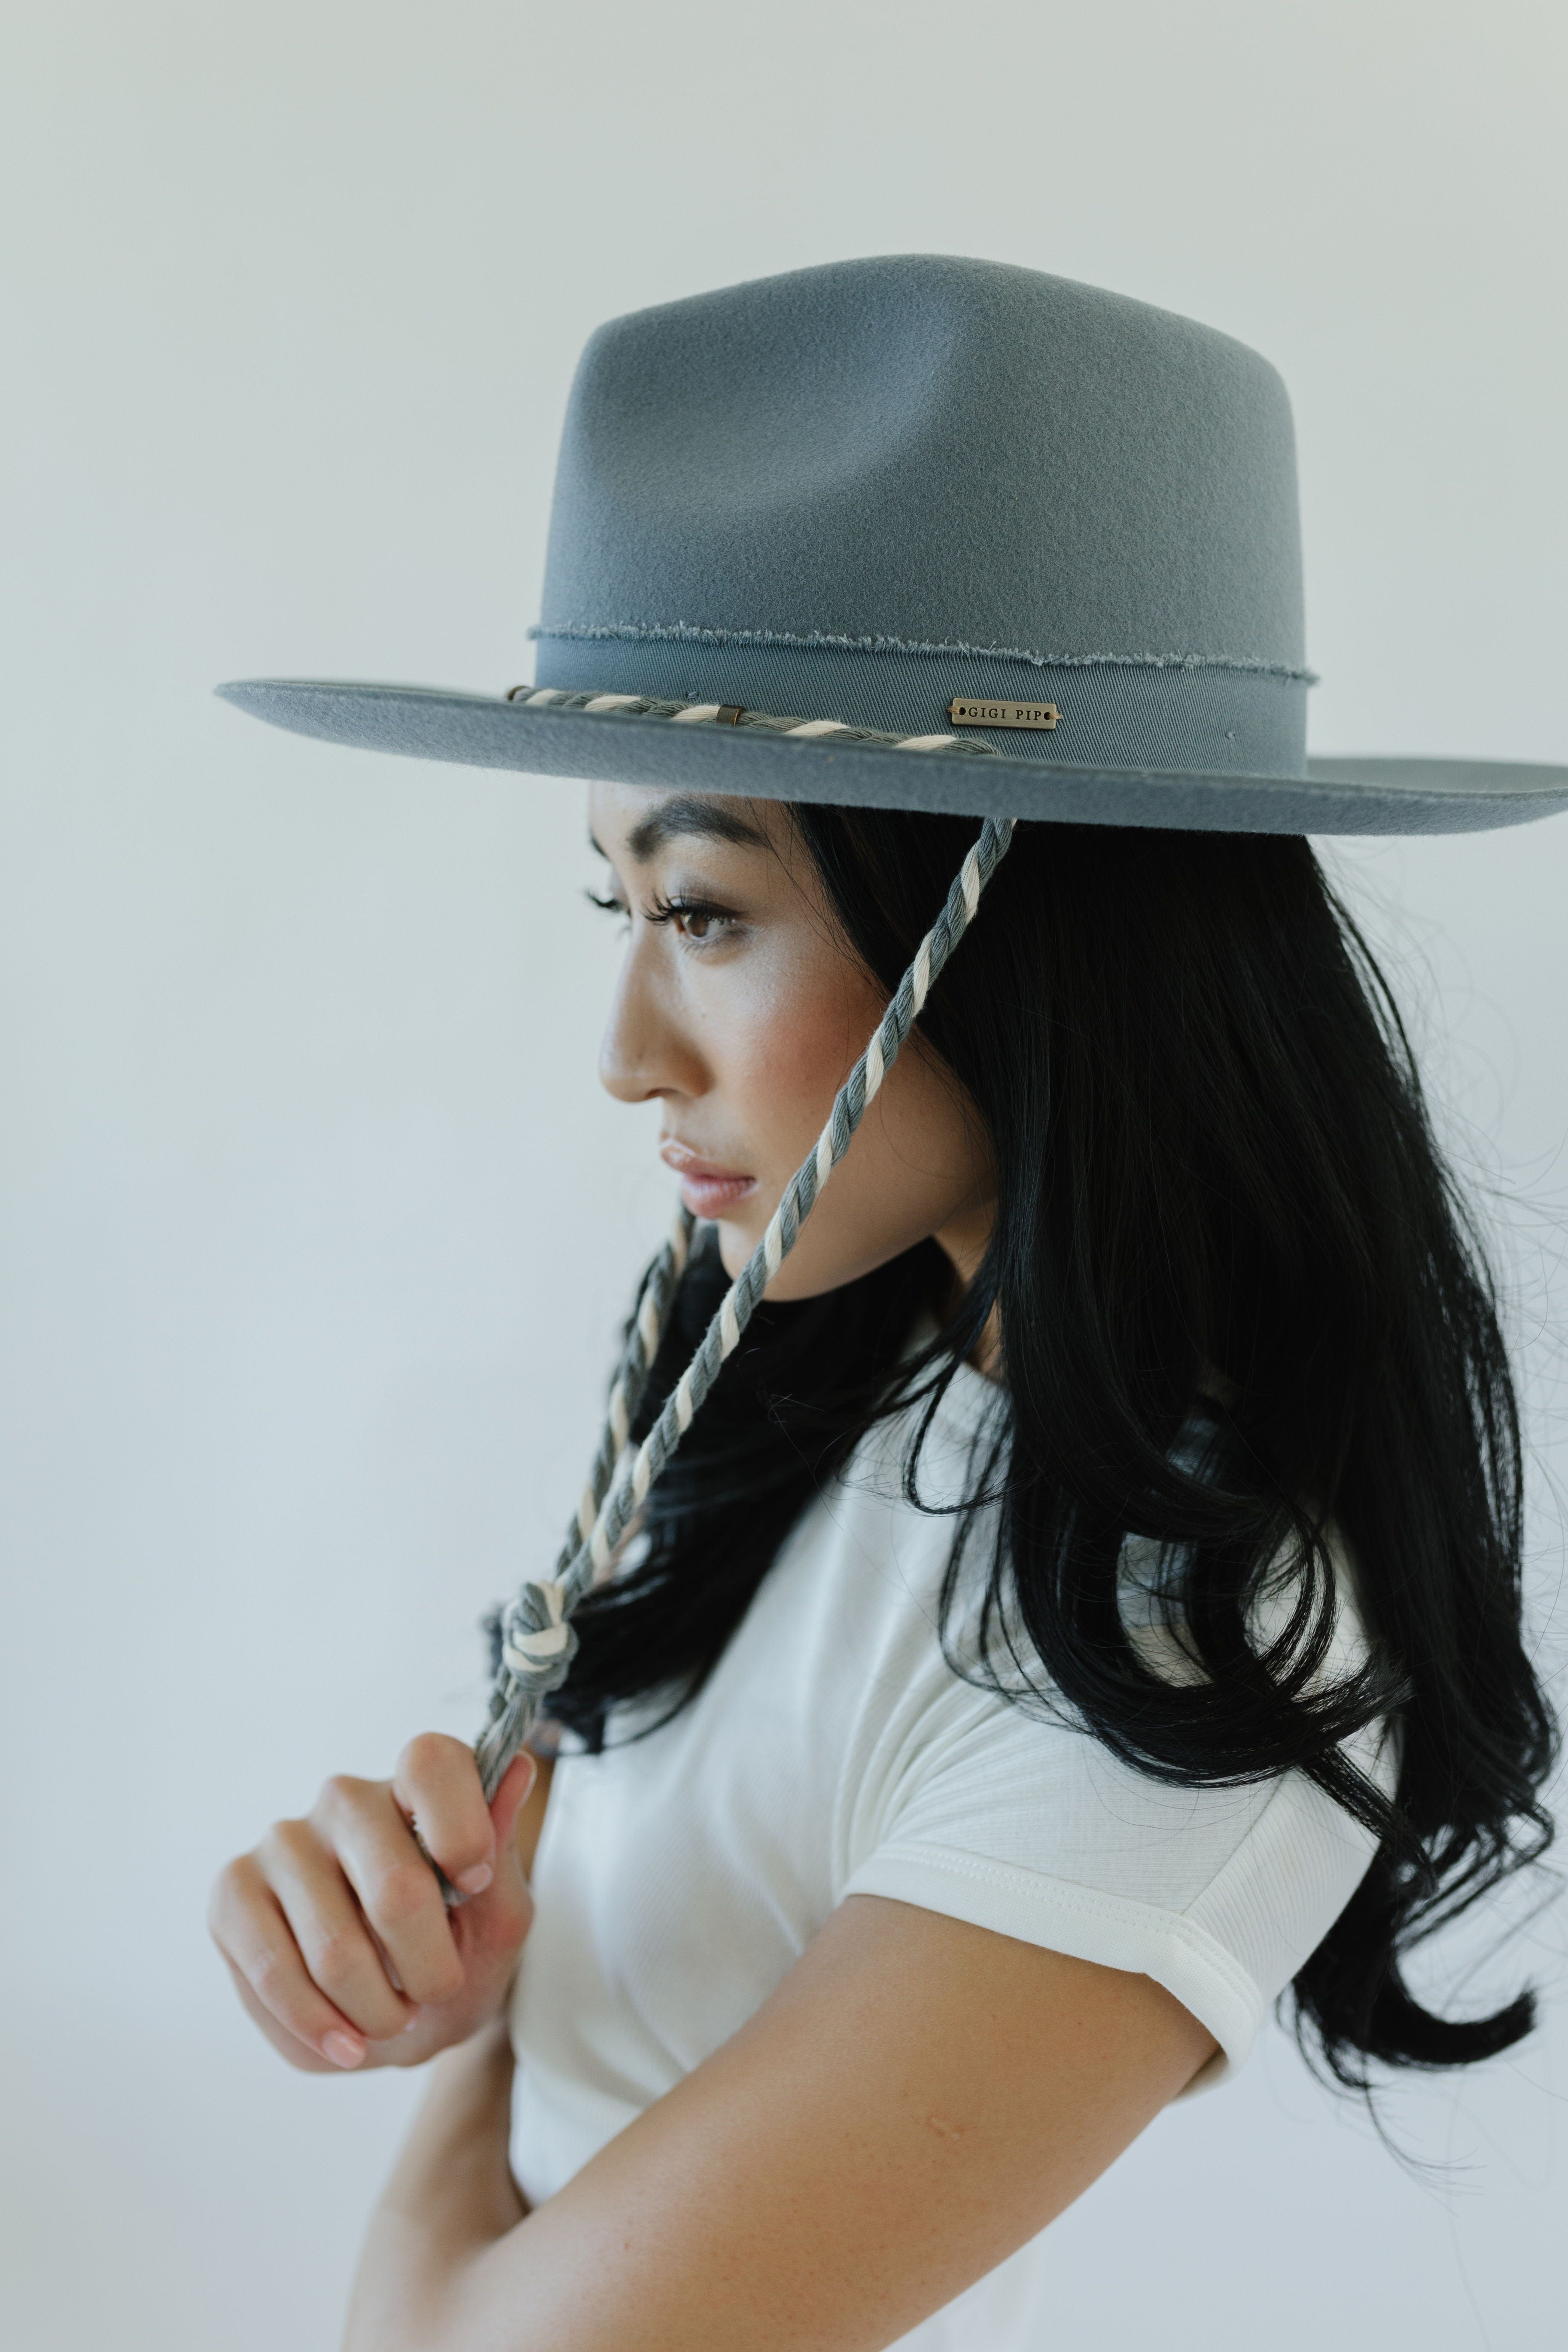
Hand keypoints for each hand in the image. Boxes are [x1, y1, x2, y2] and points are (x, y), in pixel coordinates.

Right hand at [209, 1736, 536, 2073]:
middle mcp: (346, 1797)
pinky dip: (318, 2025)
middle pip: (394, 1883)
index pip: (432, 1761)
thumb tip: (519, 1766)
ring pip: (334, 1948)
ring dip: (376, 2009)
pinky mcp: (233, 1892)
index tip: (475, 1883)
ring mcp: (284, 1841)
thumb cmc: (456, 1949)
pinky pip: (272, 1972)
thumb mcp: (498, 1914)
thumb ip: (502, 1846)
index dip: (461, 1828)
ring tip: (390, 2015)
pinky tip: (345, 2040)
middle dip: (428, 1967)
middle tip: (433, 1990)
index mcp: (416, 1784)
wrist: (400, 2013)